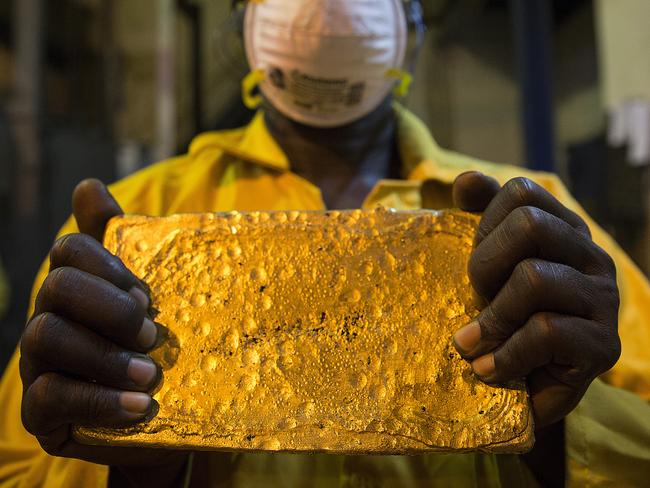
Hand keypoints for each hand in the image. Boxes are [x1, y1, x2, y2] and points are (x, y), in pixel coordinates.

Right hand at [20, 180, 187, 483]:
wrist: (154, 413)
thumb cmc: (146, 347)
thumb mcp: (143, 296)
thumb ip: (119, 240)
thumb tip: (87, 185)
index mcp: (75, 287)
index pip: (71, 250)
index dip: (108, 265)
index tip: (148, 294)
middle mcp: (49, 317)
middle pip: (57, 288)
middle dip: (108, 306)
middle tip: (152, 331)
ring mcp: (38, 364)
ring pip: (46, 337)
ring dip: (105, 354)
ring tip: (151, 373)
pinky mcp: (39, 412)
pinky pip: (49, 397)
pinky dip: (99, 399)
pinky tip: (140, 405)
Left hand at [451, 172, 620, 427]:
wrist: (529, 387)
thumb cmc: (505, 317)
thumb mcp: (488, 264)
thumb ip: (480, 216)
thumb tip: (467, 180)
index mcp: (564, 229)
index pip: (521, 191)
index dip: (485, 223)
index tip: (477, 264)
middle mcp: (591, 255)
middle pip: (529, 224)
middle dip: (484, 266)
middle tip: (475, 299)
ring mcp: (603, 298)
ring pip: (533, 278)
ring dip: (491, 317)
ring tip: (472, 344)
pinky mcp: (603, 344)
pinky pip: (544, 331)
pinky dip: (505, 354)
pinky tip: (488, 369)